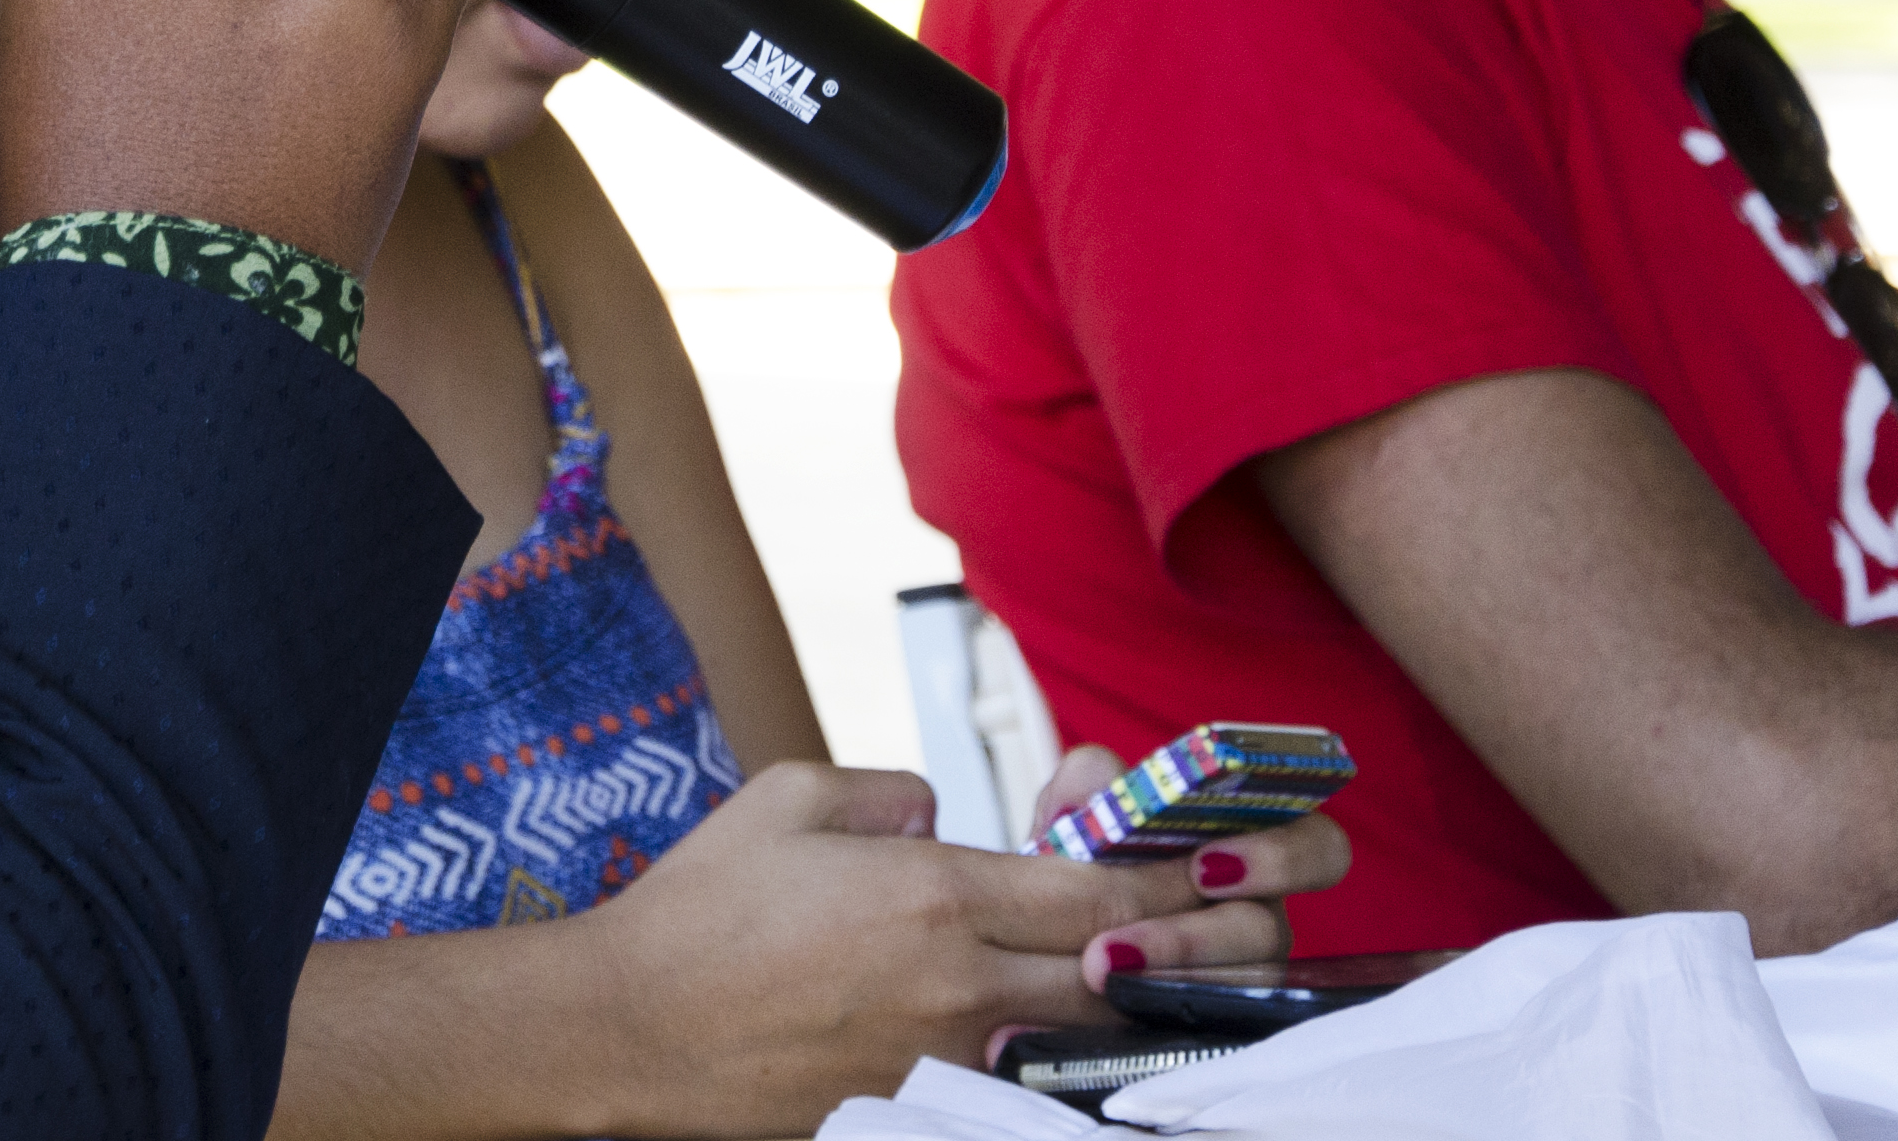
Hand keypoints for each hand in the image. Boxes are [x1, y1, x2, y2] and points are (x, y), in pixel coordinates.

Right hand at [537, 760, 1326, 1136]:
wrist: (632, 1029)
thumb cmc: (700, 908)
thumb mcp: (788, 798)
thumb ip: (884, 790)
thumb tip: (935, 807)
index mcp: (931, 890)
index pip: (1096, 881)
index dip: (1176, 871)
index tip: (1228, 862)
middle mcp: (959, 980)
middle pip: (1125, 969)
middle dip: (1207, 948)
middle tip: (1265, 928)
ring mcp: (946, 1057)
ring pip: (1095, 1039)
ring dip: (1161, 1013)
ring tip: (1213, 993)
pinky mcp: (920, 1108)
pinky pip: (1031, 1083)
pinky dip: (1083, 1065)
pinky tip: (1117, 1052)